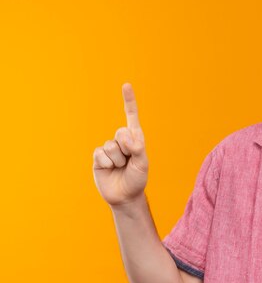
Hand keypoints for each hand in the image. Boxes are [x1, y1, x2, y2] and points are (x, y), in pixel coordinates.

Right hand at [93, 83, 148, 207]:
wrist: (124, 196)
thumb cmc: (137, 179)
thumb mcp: (143, 164)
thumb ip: (138, 148)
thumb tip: (127, 137)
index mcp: (135, 138)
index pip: (131, 116)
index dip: (128, 101)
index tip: (126, 85)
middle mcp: (121, 141)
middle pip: (121, 133)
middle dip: (126, 148)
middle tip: (129, 161)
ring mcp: (109, 148)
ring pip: (111, 146)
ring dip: (117, 160)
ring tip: (120, 168)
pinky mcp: (98, 157)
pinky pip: (100, 154)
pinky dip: (107, 164)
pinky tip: (110, 170)